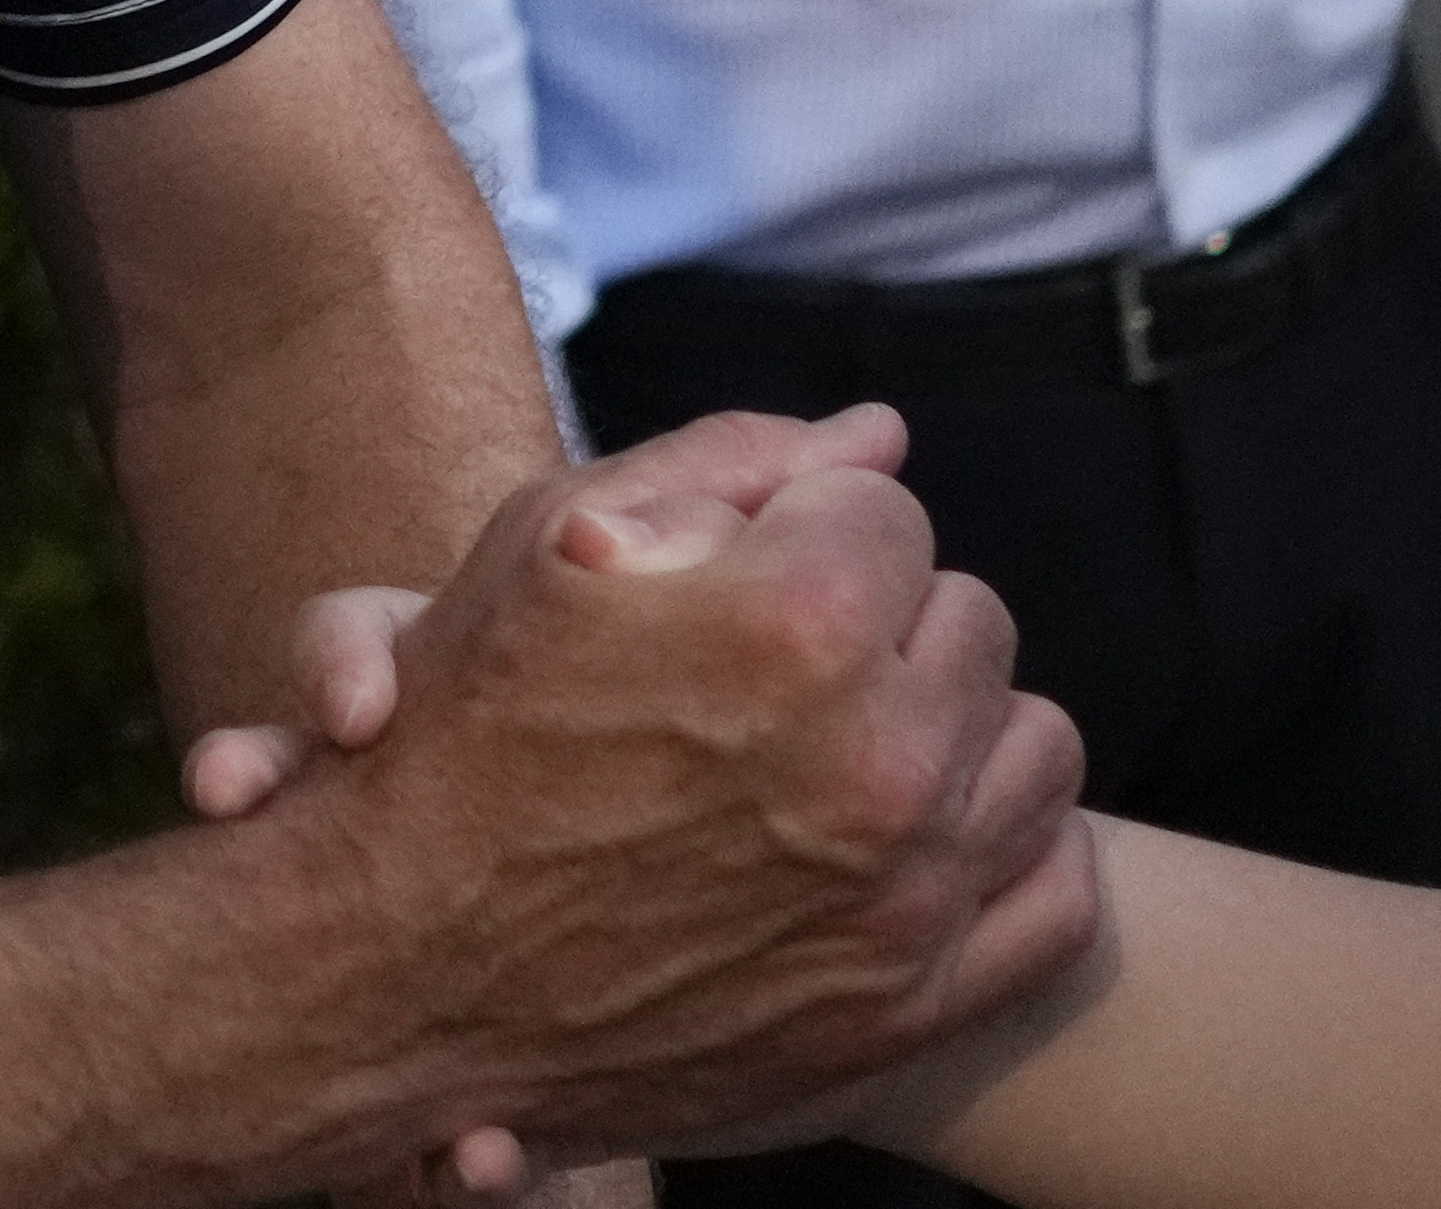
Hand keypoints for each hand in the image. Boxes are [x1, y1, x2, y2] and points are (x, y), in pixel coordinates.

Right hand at [199, 406, 1094, 1182]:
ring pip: (1031, 745)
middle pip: (969, 619)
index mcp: (796, 622)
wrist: (387, 978)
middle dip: (882, 625)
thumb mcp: (547, 544)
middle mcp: (876, 766)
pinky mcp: (913, 1008)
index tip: (737, 577)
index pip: (887, 510)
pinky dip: (1004, 858)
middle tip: (776, 666)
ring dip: (951, 732)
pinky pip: (1054, 890)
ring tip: (839, 748)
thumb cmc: (452, 735)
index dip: (800, 532)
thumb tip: (882, 433)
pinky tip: (914, 842)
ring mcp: (905, 902)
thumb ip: (728, 463)